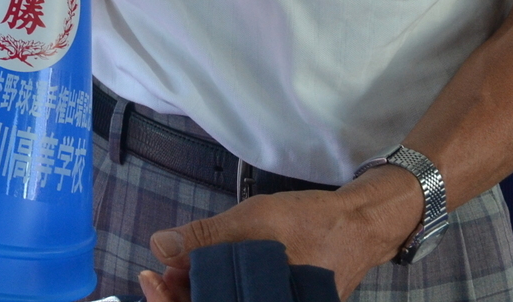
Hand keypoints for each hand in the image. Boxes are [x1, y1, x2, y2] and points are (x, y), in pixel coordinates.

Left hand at [139, 166, 425, 301]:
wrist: (361, 225)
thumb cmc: (314, 222)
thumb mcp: (256, 220)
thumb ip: (207, 236)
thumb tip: (161, 245)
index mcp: (266, 301)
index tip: (151, 279)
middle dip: (181, 296)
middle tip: (161, 271)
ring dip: (198, 292)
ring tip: (180, 267)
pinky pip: (243, 301)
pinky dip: (220, 290)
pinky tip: (205, 271)